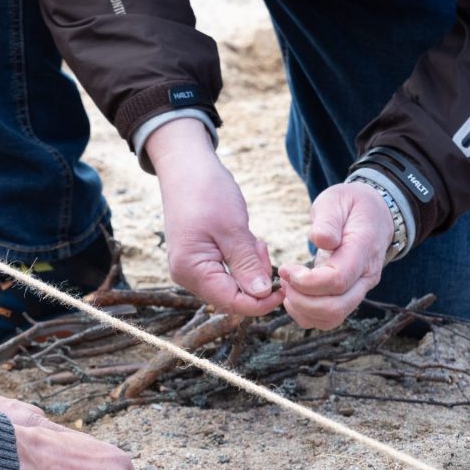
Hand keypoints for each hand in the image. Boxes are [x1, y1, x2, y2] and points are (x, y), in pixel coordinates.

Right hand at [146, 119, 283, 315]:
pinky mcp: (198, 259)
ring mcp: (191, 268)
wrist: (184, 167)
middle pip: (232, 297)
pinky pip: (225, 272)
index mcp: (192, 270)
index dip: (261, 302)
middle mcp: (187, 276)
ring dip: (249, 269)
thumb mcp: (233, 228)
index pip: (232, 303)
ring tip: (253, 240)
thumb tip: (263, 294)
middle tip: (262, 248)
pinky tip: (244, 240)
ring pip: (231, 285)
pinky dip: (241, 261)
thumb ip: (247, 264)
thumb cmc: (206, 192)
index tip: (285, 286)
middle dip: (255, 280)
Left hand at [278, 182, 393, 329]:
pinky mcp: (348, 297)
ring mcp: (359, 290)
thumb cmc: (351, 206)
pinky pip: (327, 319)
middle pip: (334, 307)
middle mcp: (365, 277)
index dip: (306, 281)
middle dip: (301, 299)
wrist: (374, 215)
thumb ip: (328, 220)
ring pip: (331, 318)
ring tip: (287, 287)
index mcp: (363, 250)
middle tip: (284, 280)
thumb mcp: (337, 200)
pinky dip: (305, 314)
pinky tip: (294, 294)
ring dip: (302, 309)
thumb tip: (321, 240)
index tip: (286, 268)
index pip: (337, 280)